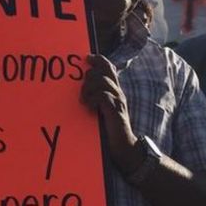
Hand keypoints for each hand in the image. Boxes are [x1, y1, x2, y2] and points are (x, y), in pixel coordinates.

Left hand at [80, 55, 140, 172]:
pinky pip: (102, 96)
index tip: (87, 58)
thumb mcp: (103, 109)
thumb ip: (97, 98)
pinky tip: (89, 107)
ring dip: (88, 89)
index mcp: (115, 91)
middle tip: (83, 93)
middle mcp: (118, 93)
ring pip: (102, 82)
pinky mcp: (115, 111)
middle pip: (103, 71)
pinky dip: (92, 99)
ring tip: (84, 101)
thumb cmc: (111, 129)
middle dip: (89, 78)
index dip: (98, 59)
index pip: (109, 67)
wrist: (124, 147)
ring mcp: (118, 101)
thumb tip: (81, 89)